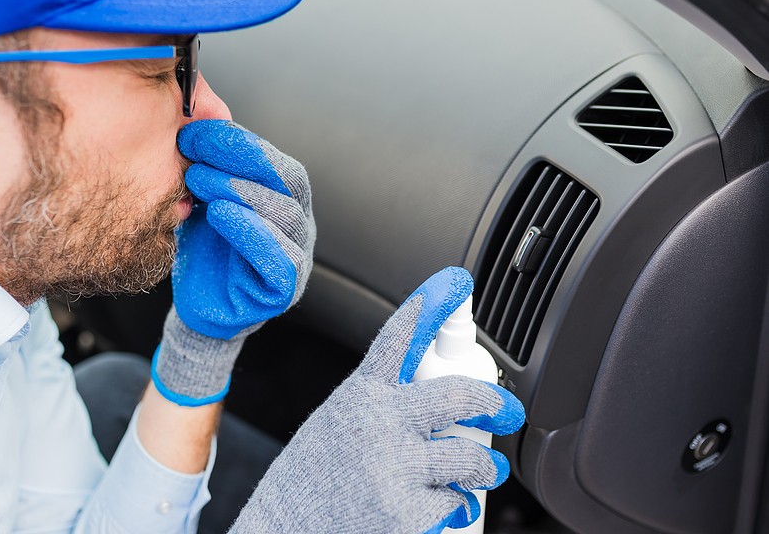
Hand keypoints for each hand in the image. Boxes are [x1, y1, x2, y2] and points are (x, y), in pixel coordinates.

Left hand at [152, 120, 314, 405]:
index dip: (237, 141)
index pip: (272, 160)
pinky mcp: (284, 288)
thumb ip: (208, 167)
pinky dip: (251, 232)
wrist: (199, 306)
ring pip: (284, 214)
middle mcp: (297, 221)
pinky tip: (221, 215)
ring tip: (200, 180)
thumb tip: (192, 117)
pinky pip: (278, 257)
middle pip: (286, 180)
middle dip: (242, 158)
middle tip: (196, 148)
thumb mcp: (203, 200)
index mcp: (284, 196)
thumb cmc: (206, 249)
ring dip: (242, 191)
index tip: (194, 129)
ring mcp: (297, 254)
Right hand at [230, 267, 525, 532]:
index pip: (399, 336)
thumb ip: (377, 405)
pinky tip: (445, 509)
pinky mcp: (407, 515)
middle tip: (507, 410)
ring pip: (469, 457)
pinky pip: (455, 503)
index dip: (431, 304)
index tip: (455, 282)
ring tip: (484, 471)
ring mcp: (395, 468)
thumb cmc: (307, 482)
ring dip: (483, 466)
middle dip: (494, 401)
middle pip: (458, 395)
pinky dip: (456, 507)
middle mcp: (380, 423)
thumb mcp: (335, 423)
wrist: (282, 533)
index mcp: (360, 395)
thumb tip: (426, 400)